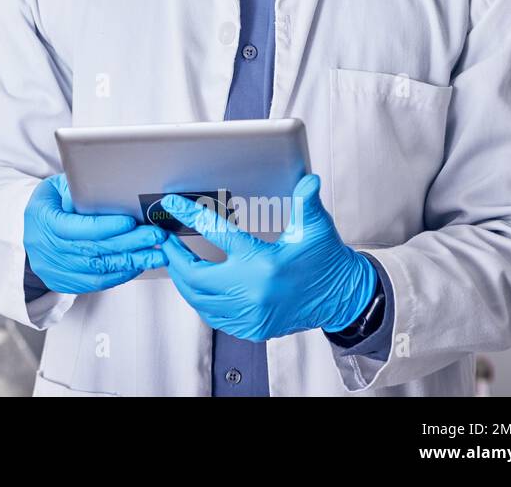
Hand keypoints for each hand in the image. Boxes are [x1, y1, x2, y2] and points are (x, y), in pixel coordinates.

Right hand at [23, 173, 168, 294]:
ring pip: (99, 269)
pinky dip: (121, 273)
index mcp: (44, 222)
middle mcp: (48, 250)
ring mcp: (56, 270)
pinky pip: (97, 282)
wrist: (27, 231)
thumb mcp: (55, 188)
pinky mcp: (65, 283)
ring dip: (132, 261)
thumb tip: (109, 191)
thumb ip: (78, 189)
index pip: (79, 228)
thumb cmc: (48, 205)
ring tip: (157, 253)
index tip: (131, 222)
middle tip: (155, 236)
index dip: (107, 227)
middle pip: (94, 250)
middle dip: (129, 244)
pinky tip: (139, 263)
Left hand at [159, 173, 376, 341]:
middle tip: (166, 241)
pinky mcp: (253, 328)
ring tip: (176, 261)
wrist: (344, 297)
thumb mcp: (315, 228)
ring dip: (183, 280)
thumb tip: (307, 180)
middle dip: (175, 258)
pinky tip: (196, 285)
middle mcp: (253, 292)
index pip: (216, 233)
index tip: (173, 205)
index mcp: (263, 262)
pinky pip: (214, 317)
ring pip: (200, 300)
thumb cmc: (327, 261)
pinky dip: (200, 300)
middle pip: (195, 276)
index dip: (190, 216)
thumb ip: (306, 202)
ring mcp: (252, 315)